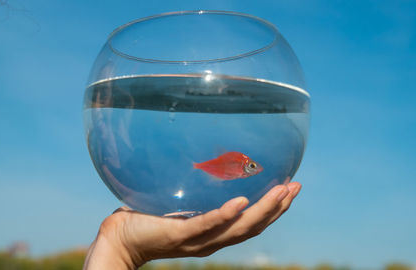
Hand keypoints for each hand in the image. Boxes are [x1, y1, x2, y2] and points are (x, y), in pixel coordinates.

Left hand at [83, 182, 301, 268]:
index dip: (273, 208)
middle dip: (277, 208)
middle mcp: (210, 239)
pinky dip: (226, 215)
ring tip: (281, 191)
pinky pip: (207, 225)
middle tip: (296, 186)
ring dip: (263, 211)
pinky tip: (241, 201)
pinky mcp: (180, 234)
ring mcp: (197, 239)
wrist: (119, 240)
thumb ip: (189, 186)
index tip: (290, 187)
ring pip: (238, 228)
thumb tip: (198, 154)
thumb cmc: (143, 219)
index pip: (249, 222)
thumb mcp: (174, 201)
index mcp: (212, 232)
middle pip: (253, 226)